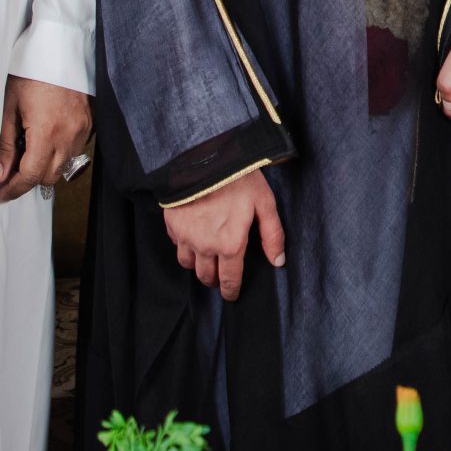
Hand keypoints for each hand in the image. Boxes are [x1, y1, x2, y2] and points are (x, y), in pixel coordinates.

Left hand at [0, 75, 94, 202]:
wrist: (60, 48)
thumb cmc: (32, 71)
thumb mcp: (10, 107)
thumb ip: (7, 145)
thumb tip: (1, 173)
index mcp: (47, 131)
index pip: (30, 176)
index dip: (13, 189)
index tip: (1, 193)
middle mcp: (69, 135)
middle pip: (47, 178)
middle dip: (27, 180)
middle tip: (8, 173)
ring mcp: (82, 130)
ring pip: (62, 167)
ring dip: (44, 167)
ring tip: (27, 152)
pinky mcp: (89, 124)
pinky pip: (73, 151)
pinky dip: (58, 153)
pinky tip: (44, 140)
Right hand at [162, 168, 284, 301]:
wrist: (205, 156)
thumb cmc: (239, 178)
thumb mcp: (265, 203)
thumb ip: (272, 234)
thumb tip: (278, 261)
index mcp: (230, 244)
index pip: (230, 280)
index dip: (231, 291)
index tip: (232, 294)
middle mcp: (205, 246)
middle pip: (206, 277)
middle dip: (215, 280)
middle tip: (220, 277)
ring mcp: (185, 236)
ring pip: (188, 264)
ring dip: (198, 265)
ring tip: (206, 258)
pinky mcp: (172, 224)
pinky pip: (176, 244)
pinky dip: (184, 245)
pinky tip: (193, 236)